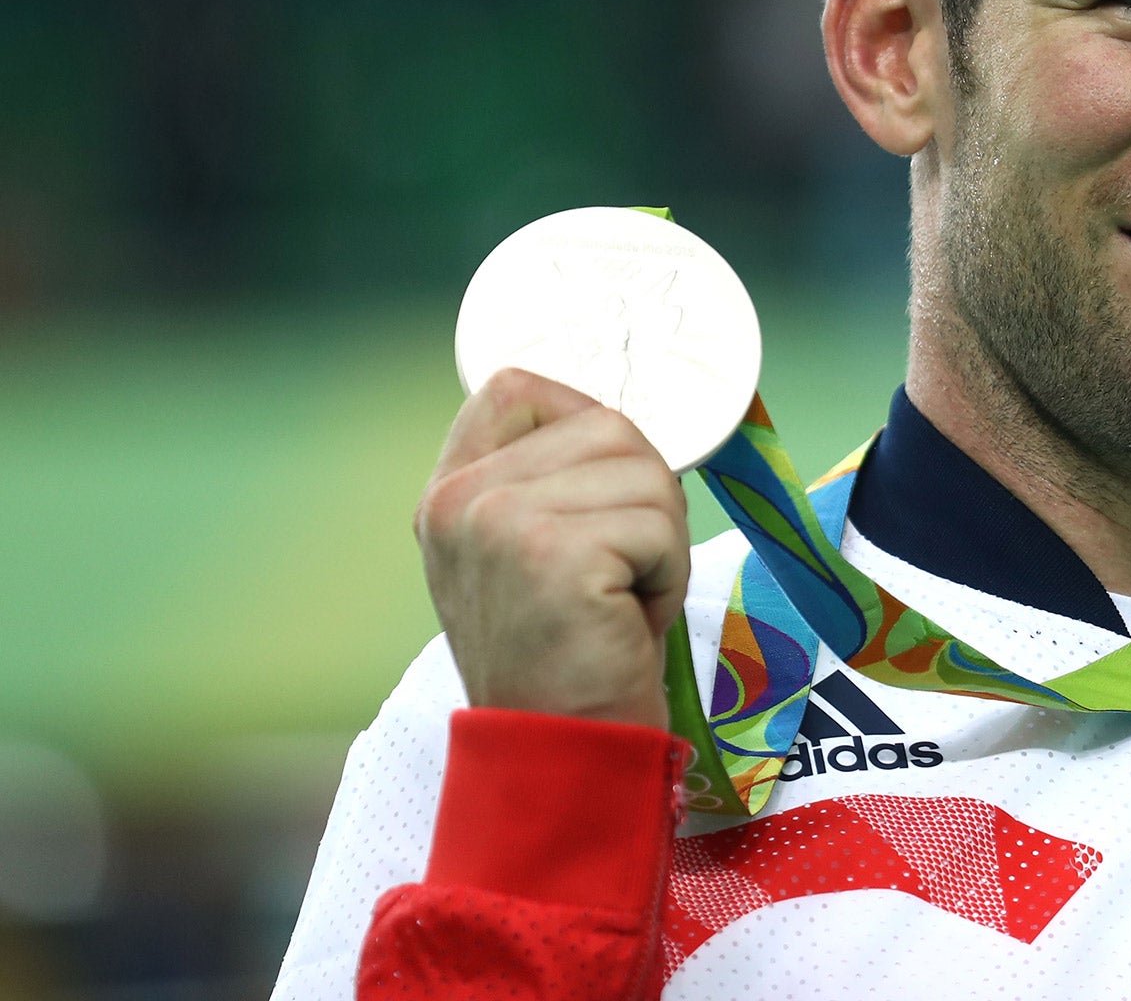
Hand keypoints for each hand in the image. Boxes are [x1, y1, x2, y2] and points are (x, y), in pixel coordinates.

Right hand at [415, 367, 688, 729]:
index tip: (602, 494)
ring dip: (662, 541)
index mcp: (448, 494)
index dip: (583, 422)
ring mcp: (500, 521)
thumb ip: (548, 481)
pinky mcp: (554, 554)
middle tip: (618, 578)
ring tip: (620, 603)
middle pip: (608, 425)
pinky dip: (667, 576)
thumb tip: (623, 421)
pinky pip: (660, 525)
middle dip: (643, 499)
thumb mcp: (530, 554)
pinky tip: (626, 622)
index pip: (515, 388)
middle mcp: (461, 500)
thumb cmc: (570, 656)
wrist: (559, 758)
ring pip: (645, 472)